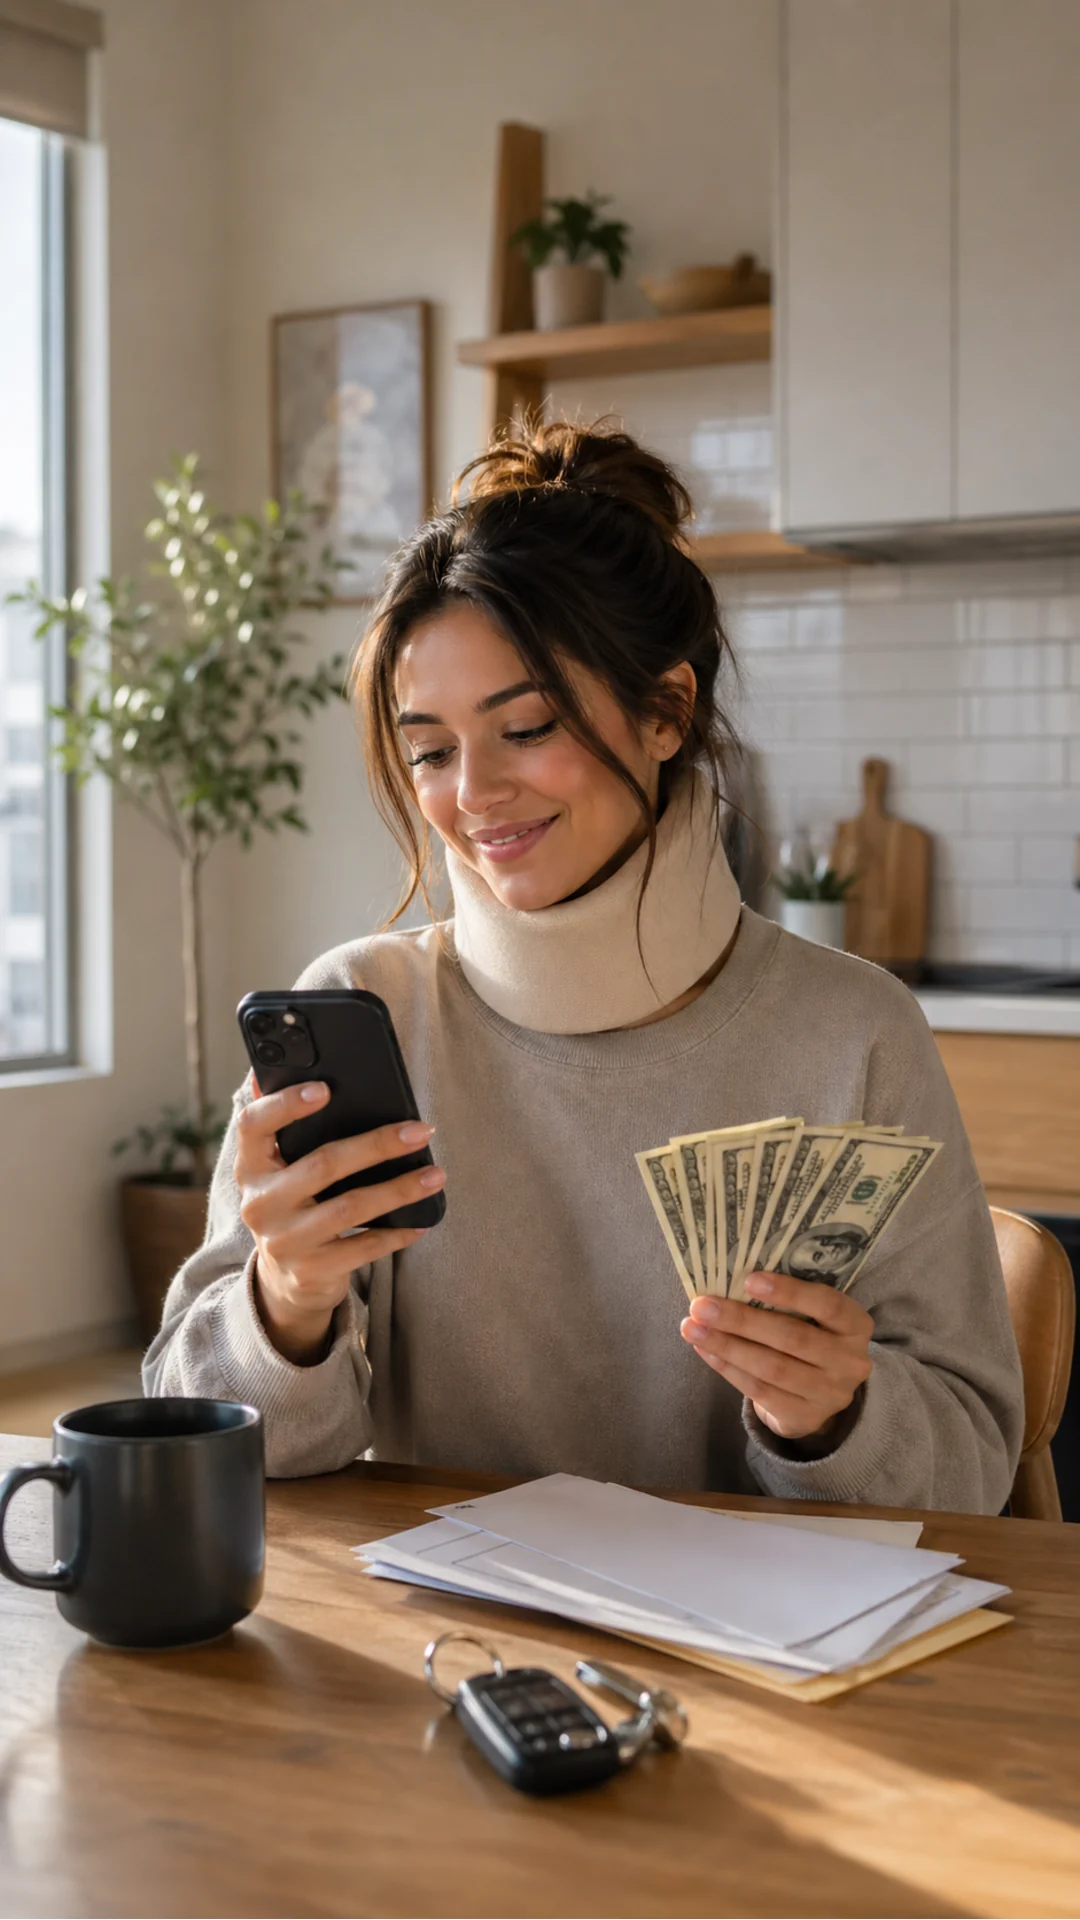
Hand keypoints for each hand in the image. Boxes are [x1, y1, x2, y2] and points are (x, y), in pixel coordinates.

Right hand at [236, 1079, 445, 1365]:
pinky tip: (422, 1220)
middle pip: (323, 1164)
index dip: (286, 1105)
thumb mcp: (277, 1169)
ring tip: (435, 1175)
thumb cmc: (291, 1205)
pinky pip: (363, 1248)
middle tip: (420, 1131)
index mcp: (250, 1166)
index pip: (254, 1125)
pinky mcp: (311, 1270)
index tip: (326, 1088)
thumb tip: (271, 1072)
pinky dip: (397, 1232)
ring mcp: (284, 1240)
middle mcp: (260, 1203)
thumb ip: (281, 1127)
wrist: (282, 1280)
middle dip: (377, 1145)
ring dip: (399, 1189)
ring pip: (349, 1207)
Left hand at [679, 1271, 872, 1443]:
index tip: (749, 1279)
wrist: (823, 1393)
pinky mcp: (805, 1418)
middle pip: (792, 1338)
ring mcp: (830, 1394)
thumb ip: (788, 1301)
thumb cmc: (812, 1336)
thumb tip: (731, 1279)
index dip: (790, 1292)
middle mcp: (850, 1361)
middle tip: (702, 1305)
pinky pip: (760, 1391)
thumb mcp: (814, 1317)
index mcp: (856, 1325)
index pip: (828, 1304)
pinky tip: (705, 1351)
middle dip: (742, 1320)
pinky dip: (728, 1368)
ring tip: (692, 1328)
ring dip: (727, 1346)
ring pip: (772, 1368)